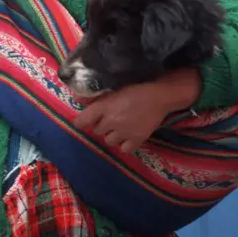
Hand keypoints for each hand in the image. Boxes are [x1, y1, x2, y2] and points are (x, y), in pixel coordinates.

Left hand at [74, 68, 201, 153]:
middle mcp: (111, 121)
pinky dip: (124, 144)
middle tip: (109, 118)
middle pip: (97, 130)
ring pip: (109, 141)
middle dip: (101, 125)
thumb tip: (77, 98)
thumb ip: (97, 96)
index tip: (83, 121)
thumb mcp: (115, 88)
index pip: (82, 120)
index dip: (81, 122)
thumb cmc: (137, 87)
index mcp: (104, 106)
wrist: (160, 95)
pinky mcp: (136, 140)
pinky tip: (128, 136)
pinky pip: (124, 149)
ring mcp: (124, 132)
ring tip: (119, 127)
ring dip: (112, 135)